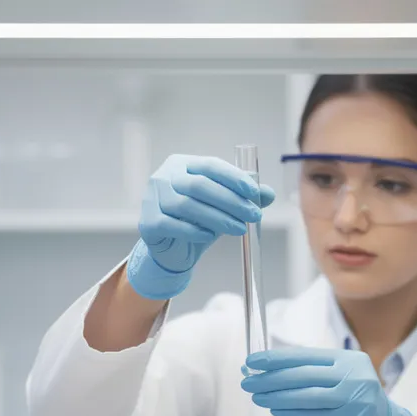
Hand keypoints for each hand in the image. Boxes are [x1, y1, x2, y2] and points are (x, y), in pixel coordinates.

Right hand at [126, 154, 276, 299]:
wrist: (172, 249)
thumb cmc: (197, 220)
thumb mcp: (223, 207)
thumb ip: (243, 197)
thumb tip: (269, 194)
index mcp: (182, 164)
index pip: (210, 165)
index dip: (234, 178)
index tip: (256, 193)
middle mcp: (163, 177)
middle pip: (200, 185)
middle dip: (231, 201)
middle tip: (253, 215)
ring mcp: (152, 198)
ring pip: (187, 205)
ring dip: (218, 218)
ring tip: (239, 229)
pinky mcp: (147, 222)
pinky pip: (171, 225)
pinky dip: (193, 230)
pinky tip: (209, 236)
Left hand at [241, 348, 416, 415]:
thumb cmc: (354, 398)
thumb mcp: (339, 376)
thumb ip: (312, 371)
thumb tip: (268, 369)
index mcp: (347, 358)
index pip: (305, 355)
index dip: (276, 359)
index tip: (253, 362)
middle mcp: (352, 374)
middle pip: (303, 375)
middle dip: (271, 378)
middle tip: (248, 382)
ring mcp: (353, 397)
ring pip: (307, 396)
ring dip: (277, 397)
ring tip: (256, 397)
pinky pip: (314, 415)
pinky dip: (292, 413)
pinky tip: (275, 410)